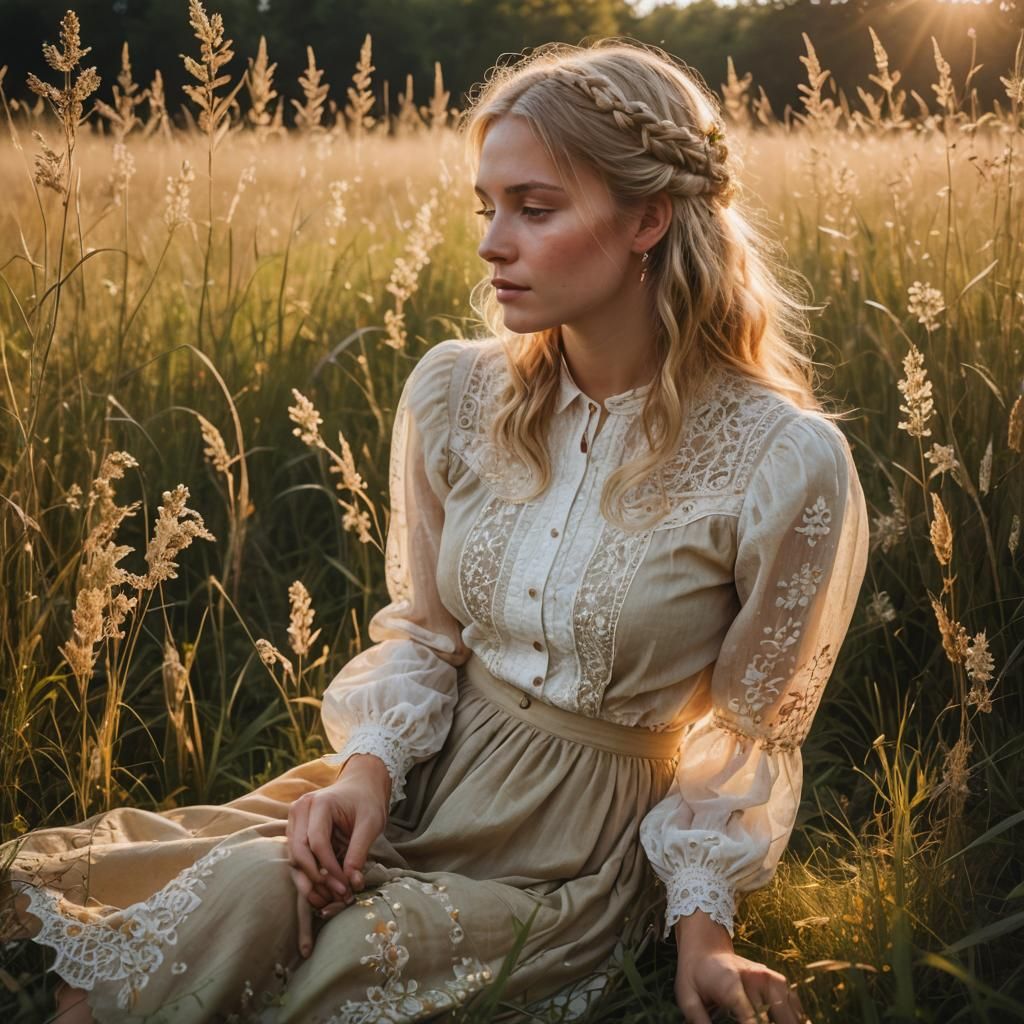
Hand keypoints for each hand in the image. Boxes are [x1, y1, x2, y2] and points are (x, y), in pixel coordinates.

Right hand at [285, 753, 390, 957]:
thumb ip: (360, 851)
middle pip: (299, 852)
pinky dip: (307, 878)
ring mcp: (294, 821)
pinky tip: (322, 894)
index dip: (330, 868)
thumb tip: (353, 883)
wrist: (360, 787)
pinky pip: (296, 859)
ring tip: (329, 900)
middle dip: (317, 878)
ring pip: (293, 859)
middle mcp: (300, 810)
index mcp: (320, 803)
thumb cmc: (366, 802)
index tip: (346, 887)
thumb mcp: (371, 823)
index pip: (317, 842)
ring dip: (309, 882)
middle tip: (337, 896)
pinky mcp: (295, 833)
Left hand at [674, 911, 807, 1023]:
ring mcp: (768, 977)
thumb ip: (698, 1019)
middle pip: (774, 1015)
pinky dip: (798, 1016)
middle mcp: (754, 978)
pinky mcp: (775, 979)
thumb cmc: (695, 976)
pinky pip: (793, 1001)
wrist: (705, 949)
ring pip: (789, 1008)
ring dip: (792, 1022)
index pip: (751, 1016)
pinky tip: (800, 1023)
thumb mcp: (687, 997)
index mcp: (730, 983)